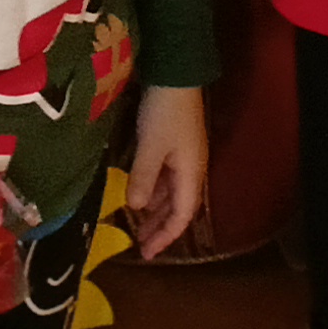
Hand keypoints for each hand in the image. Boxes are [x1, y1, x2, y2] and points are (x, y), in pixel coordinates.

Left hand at [125, 83, 210, 255]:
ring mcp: (185, 156)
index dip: (165, 237)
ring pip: (171, 193)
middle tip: (139, 245)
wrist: (176, 74)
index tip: (147, 254)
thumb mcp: (150, 147)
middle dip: (160, 228)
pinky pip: (166, 178)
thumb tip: (135, 208)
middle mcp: (191, 169)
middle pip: (178, 207)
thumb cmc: (165, 113)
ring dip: (156, 210)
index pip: (181, 216)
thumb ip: (143, 178)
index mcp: (190, 174)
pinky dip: (154, 190)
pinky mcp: (176, 144)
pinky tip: (139, 192)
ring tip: (136, 223)